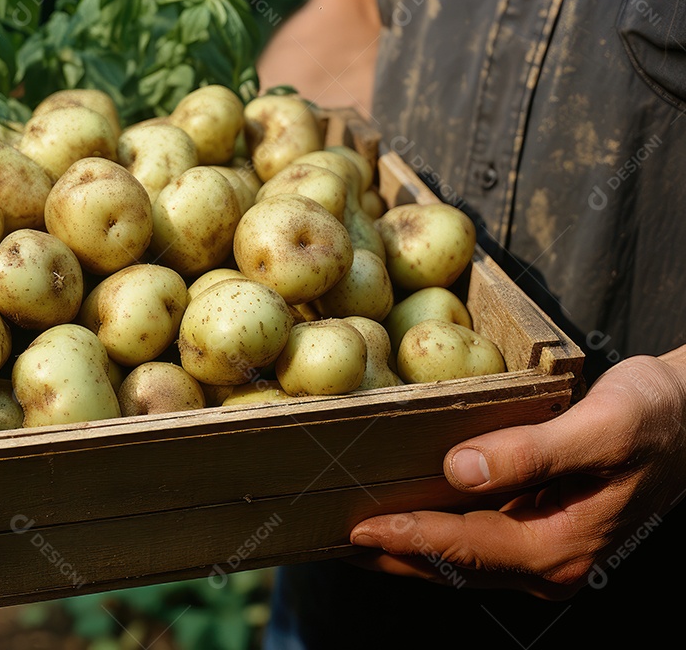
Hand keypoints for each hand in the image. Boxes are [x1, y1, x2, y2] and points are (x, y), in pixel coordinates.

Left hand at [348, 348, 685, 598]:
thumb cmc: (655, 416)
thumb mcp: (602, 426)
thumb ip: (533, 452)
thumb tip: (459, 469)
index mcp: (562, 545)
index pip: (467, 548)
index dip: (410, 538)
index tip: (358, 528)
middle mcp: (550, 561)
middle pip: (454, 566)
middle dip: (393, 555)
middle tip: (330, 539)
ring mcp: (546, 550)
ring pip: (462, 560)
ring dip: (408, 550)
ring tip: (352, 535)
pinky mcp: (541, 530)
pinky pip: (476, 542)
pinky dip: (435, 534)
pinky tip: (406, 516)